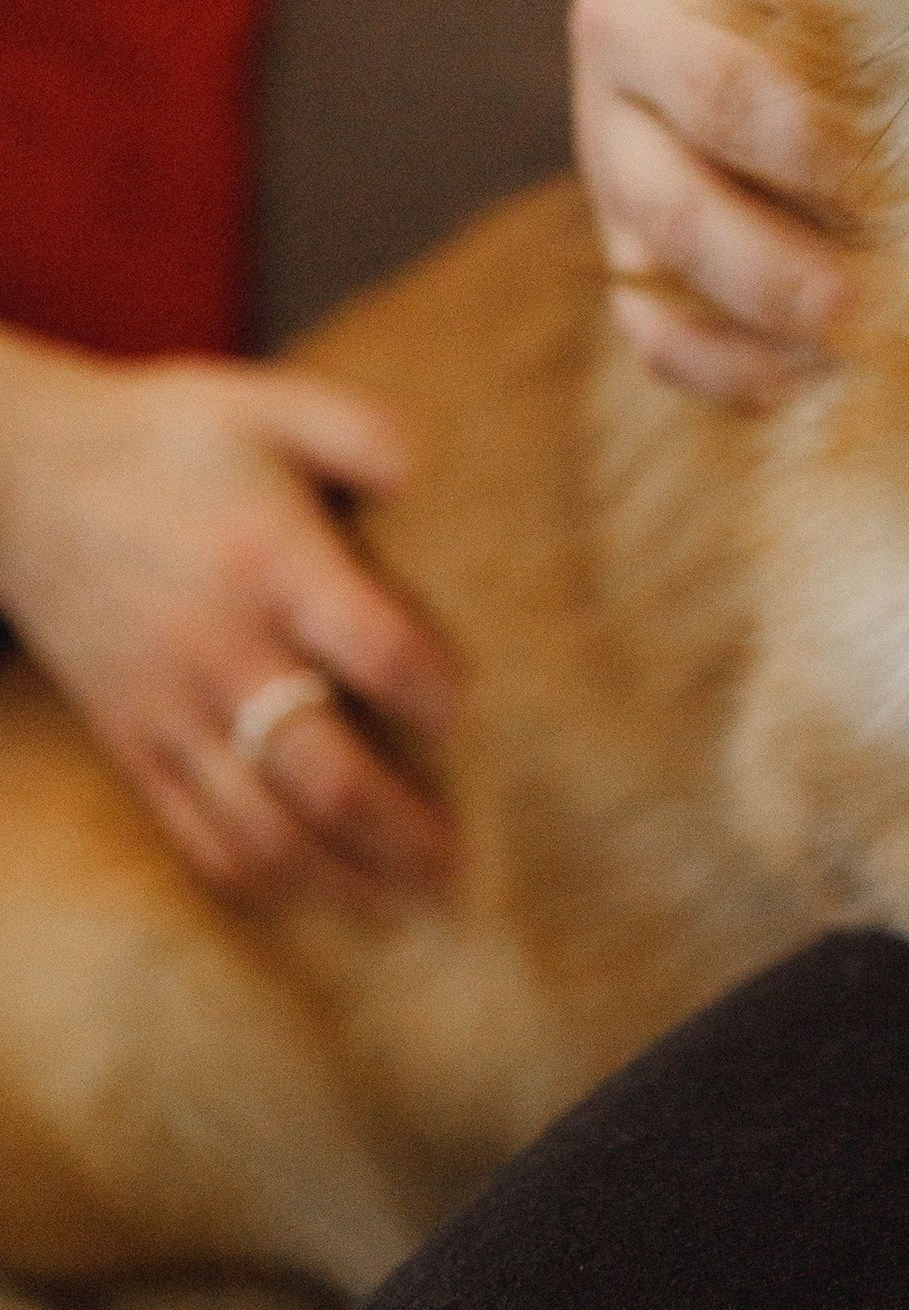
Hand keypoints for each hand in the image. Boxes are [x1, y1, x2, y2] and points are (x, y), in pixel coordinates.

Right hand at [0, 342, 459, 906]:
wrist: (19, 479)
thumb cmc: (167, 438)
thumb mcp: (265, 401)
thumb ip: (358, 430)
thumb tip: (429, 474)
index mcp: (268, 561)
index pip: (372, 648)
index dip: (431, 687)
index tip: (464, 706)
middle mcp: (221, 649)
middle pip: (322, 769)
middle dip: (399, 828)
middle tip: (461, 863)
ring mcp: (170, 708)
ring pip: (261, 826)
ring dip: (340, 878)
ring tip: (405, 908)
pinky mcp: (131, 743)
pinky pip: (193, 833)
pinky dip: (254, 880)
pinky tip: (309, 902)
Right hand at [571, 0, 855, 407]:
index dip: (868, 50)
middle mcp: (625, 8)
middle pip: (717, 106)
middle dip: (822, 176)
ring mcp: (605, 124)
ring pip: (667, 222)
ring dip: (775, 288)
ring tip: (870, 329)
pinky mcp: (612, 223)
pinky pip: (647, 316)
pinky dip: (727, 363)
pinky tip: (816, 380)